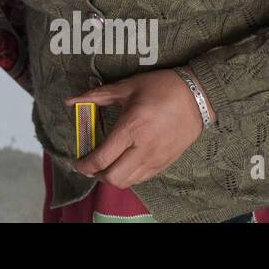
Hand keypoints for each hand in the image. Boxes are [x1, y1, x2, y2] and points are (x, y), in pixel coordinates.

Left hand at [63, 68, 214, 188]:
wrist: (198, 96)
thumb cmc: (160, 87)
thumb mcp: (127, 87)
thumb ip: (97, 96)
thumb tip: (70, 101)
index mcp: (131, 128)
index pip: (102, 158)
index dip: (84, 164)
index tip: (76, 162)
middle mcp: (143, 148)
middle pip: (113, 177)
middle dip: (96, 174)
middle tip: (89, 164)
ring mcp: (156, 158)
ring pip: (128, 182)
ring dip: (111, 178)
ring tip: (105, 165)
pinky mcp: (165, 163)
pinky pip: (142, 179)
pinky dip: (128, 176)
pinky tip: (123, 163)